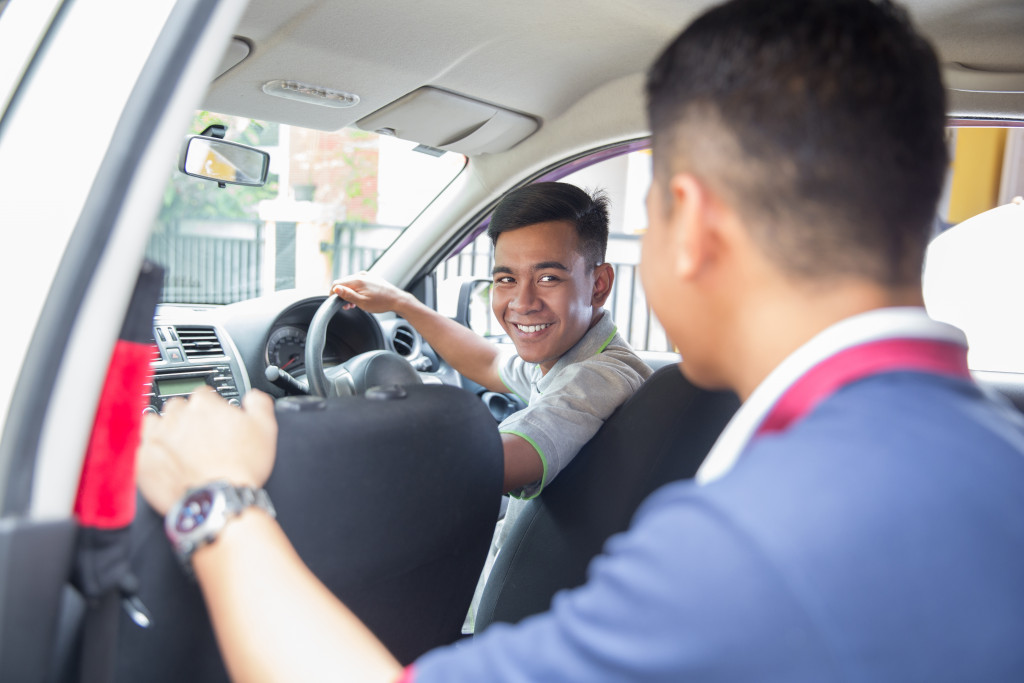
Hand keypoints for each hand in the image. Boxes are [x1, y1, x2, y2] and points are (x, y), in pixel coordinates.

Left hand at [136, 387, 277, 515]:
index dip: (212, 407)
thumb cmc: (241, 468)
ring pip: (155, 422)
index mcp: (204, 405)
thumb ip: (258, 403)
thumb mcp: (266, 428)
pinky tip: (165, 460)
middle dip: (188, 418)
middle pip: (178, 407)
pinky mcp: (143, 459)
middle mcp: (176, 416)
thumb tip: (252, 396)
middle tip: (200, 437)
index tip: (216, 420)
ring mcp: (157, 437)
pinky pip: (142, 446)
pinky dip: (152, 450)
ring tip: (179, 446)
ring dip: (166, 429)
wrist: (217, 501)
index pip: (203, 394)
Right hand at [330, 271, 408, 313]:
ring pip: (351, 283)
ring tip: (353, 304)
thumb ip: (347, 295)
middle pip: (343, 283)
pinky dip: (356, 290)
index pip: (337, 283)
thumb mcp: (362, 302)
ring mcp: (366, 276)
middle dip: (342, 295)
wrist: (397, 300)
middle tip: (346, 306)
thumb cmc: (381, 302)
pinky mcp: (371, 278)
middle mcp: (361, 275)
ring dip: (349, 293)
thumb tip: (335, 289)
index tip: (334, 302)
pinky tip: (360, 298)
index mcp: (357, 280)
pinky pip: (358, 283)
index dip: (333, 293)